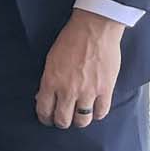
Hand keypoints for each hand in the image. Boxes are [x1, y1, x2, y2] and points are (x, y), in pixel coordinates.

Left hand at [34, 9, 122, 128]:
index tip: (48, 118)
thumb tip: (44, 97)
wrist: (94, 28)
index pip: (44, 111)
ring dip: (79, 120)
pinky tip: (94, 109)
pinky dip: (97, 114)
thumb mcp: (51, 59)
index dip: (45, 118)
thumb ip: (48, 81)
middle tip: (63, 118)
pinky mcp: (105, 89)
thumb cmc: (71, 39)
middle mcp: (68, 90)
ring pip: (82, 121)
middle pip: (62, 120)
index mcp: (51, 81)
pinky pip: (101, 112)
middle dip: (61, 122)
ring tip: (79, 115)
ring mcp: (88, 91)